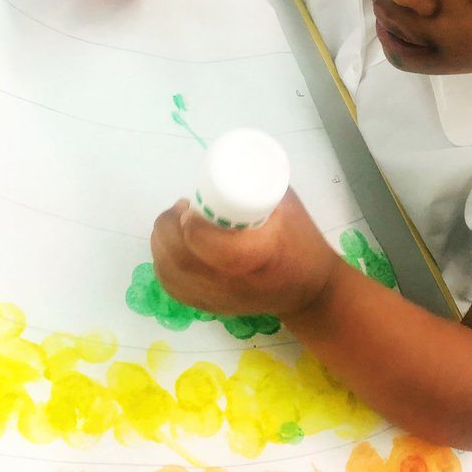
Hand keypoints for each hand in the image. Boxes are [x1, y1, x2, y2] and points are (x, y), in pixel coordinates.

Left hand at [150, 191, 340, 320]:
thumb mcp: (286, 204)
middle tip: (180, 209)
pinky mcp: (209, 308)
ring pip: (170, 273)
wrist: (309, 290)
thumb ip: (256, 183)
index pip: (208, 244)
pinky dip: (164, 263)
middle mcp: (232, 283)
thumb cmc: (300, 241)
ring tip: (176, 224)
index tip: (191, 204)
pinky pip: (172, 286)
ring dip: (162, 243)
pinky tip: (173, 247)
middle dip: (169, 228)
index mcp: (257, 256)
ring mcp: (218, 299)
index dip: (190, 223)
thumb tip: (225, 163)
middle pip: (180, 259)